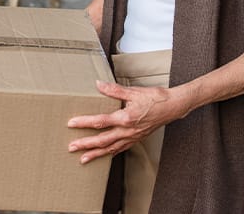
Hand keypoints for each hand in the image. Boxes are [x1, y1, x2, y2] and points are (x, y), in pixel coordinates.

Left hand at [65, 80, 189, 163]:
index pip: (100, 122)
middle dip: (86, 145)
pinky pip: (121, 149)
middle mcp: (128, 131)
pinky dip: (110, 153)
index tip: (71, 124)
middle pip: (102, 140)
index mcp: (125, 118)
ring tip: (83, 159)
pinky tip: (104, 155)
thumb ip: (114, 90)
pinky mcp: (136, 139)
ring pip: (111, 149)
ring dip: (96, 154)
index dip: (84, 123)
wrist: (172, 107)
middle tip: (71, 148)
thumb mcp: (133, 92)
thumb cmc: (155, 98)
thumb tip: (99, 85)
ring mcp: (132, 137)